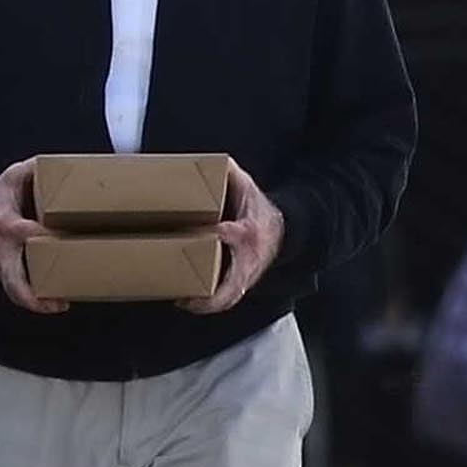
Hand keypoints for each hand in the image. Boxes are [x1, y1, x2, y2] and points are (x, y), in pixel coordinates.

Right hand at [0, 157, 68, 314]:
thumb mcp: (11, 177)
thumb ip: (34, 170)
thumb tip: (60, 165)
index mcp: (4, 222)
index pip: (23, 232)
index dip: (41, 236)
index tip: (62, 239)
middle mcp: (1, 248)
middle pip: (13, 278)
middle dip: (33, 294)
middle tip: (58, 302)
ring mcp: (0, 263)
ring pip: (13, 289)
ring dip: (34, 302)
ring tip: (59, 305)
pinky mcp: (2, 271)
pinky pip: (14, 288)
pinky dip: (31, 298)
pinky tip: (53, 301)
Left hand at [182, 161, 286, 315]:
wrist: (284, 231)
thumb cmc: (258, 209)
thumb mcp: (246, 186)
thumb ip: (227, 173)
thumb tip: (203, 162)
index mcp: (247, 232)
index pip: (228, 234)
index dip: (207, 234)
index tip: (189, 233)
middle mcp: (248, 257)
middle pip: (231, 283)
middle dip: (209, 292)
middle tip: (182, 292)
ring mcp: (247, 273)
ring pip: (229, 297)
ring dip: (207, 304)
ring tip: (182, 302)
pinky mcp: (243, 281)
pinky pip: (228, 298)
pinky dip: (210, 304)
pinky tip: (189, 302)